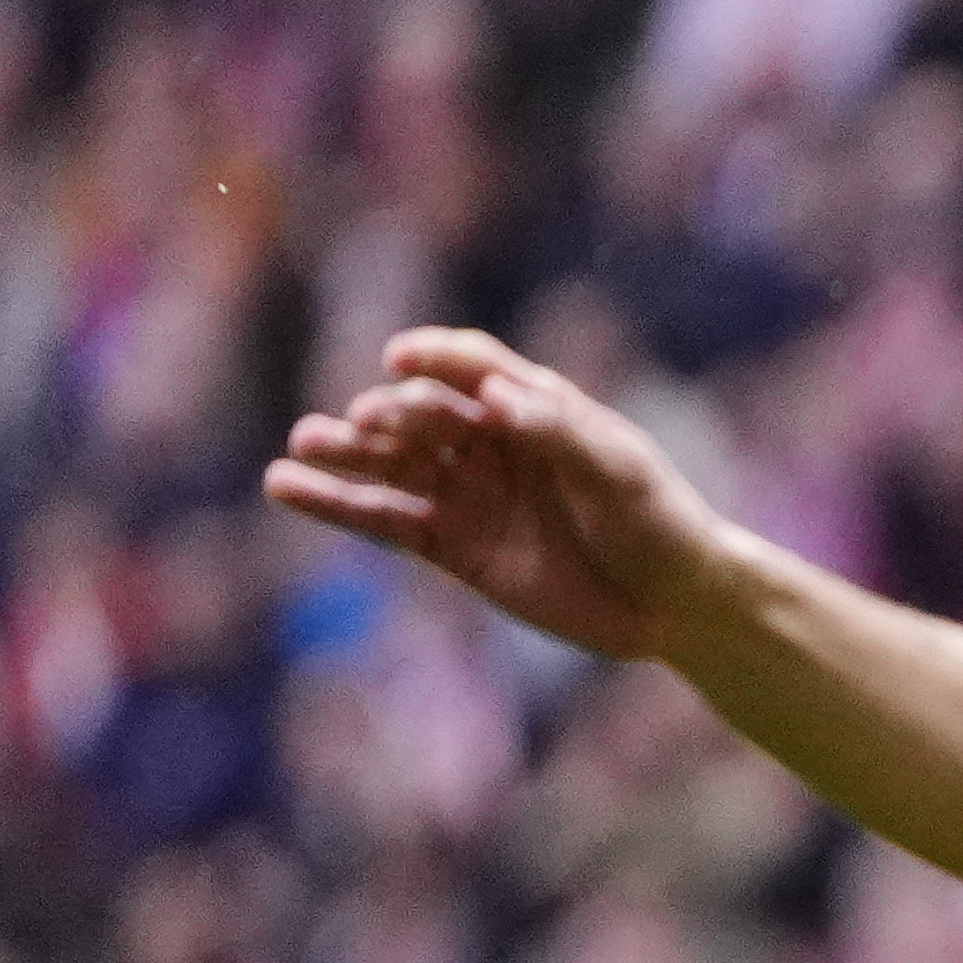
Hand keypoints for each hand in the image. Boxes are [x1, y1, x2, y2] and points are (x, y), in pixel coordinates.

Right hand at [266, 328, 733, 667]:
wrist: (675, 604)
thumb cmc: (659, 523)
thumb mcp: (619, 473)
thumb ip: (559, 431)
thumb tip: (497, 395)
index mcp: (536, 409)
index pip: (472, 367)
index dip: (434, 357)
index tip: (402, 360)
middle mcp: (491, 444)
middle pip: (423, 414)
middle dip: (389, 413)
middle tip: (364, 422)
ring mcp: (467, 494)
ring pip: (391, 464)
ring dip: (344, 452)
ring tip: (302, 445)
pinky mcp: (452, 546)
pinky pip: (385, 521)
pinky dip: (338, 505)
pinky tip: (288, 487)